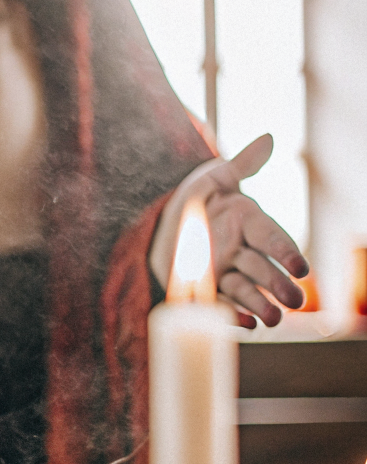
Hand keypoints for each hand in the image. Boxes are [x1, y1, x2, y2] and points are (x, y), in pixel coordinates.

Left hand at [150, 134, 308, 328]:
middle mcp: (241, 250)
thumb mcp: (212, 179)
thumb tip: (268, 139)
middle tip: (296, 301)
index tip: (301, 268)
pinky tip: (243, 325)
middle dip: (278, 285)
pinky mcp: (206, 289)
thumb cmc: (196, 200)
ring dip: (261, 305)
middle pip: (262, 269)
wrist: (162, 225)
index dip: (286, 252)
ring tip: (274, 320)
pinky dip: (233, 316)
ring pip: (246, 290)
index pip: (272, 237)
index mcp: (248, 223)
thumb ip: (240, 165)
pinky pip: (221, 305)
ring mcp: (225, 272)